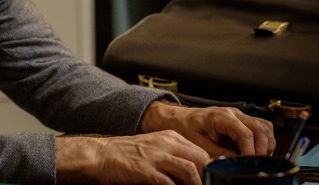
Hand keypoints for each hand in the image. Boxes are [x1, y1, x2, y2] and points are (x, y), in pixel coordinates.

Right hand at [56, 131, 208, 184]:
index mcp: (170, 137)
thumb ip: (174, 158)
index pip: (203, 152)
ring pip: (190, 170)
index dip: (213, 170)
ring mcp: (156, 157)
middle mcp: (166, 144)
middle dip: (210, 177)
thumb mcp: (154, 149)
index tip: (218, 181)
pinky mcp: (145, 171)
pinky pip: (169, 183)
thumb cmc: (126, 155)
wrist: (100, 154)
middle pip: (201, 159)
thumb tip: (195, 174)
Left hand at [140, 100, 275, 156]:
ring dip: (265, 144)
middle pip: (261, 129)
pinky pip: (260, 128)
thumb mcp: (197, 143)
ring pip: (264, 127)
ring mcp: (238, 116)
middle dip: (262, 149)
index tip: (249, 164)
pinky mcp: (240, 121)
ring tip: (256, 159)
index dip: (251, 151)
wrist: (176, 118)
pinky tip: (254, 152)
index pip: (247, 133)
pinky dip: (263, 141)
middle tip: (255, 164)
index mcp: (222, 116)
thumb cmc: (184, 127)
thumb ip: (218, 153)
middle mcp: (234, 113)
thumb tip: (237, 163)